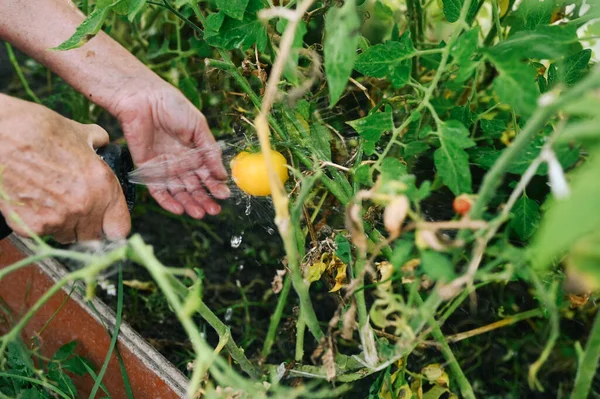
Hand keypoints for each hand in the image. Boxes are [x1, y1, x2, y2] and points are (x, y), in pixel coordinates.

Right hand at [0, 95, 130, 242]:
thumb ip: (98, 143)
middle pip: (94, 237)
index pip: (120, 229)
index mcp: (102, 187)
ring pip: (68, 237)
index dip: (114, 225)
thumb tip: (102, 143)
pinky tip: (35, 201)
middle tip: (78, 210)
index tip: (109, 222)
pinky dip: (40, 222)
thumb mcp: (79, 133)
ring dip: (66, 226)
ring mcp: (56, 220)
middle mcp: (83, 208)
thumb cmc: (38, 130)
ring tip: (54, 202)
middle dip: (89, 226)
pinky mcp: (30, 226)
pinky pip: (43, 233)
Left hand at [114, 81, 230, 218]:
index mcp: (195, 152)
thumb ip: (210, 151)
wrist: (142, 98)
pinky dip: (167, 201)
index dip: (215, 186)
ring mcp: (164, 167)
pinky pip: (158, 189)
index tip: (224, 196)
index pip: (207, 174)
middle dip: (204, 199)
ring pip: (178, 191)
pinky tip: (179, 210)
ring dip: (189, 204)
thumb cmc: (172, 106)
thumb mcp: (198, 127)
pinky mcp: (146, 169)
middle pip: (194, 186)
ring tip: (199, 214)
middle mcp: (181, 162)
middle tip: (214, 211)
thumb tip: (222, 174)